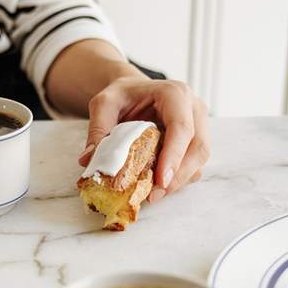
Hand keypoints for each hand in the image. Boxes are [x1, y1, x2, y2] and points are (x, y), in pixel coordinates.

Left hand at [78, 77, 209, 202]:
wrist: (133, 91)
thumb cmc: (122, 95)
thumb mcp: (104, 104)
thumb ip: (97, 129)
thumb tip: (88, 160)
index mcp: (174, 94)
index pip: (181, 127)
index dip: (174, 156)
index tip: (161, 181)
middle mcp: (194, 108)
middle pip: (198, 147)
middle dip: (178, 176)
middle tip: (153, 196)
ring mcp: (199, 125)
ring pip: (199, 159)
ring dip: (179, 181)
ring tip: (152, 195)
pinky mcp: (195, 141)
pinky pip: (194, 165)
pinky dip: (178, 179)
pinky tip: (157, 187)